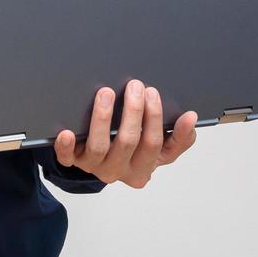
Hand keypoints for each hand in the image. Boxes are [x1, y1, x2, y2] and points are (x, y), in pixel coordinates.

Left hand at [52, 79, 197, 187]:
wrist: (102, 162)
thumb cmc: (134, 149)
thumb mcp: (160, 148)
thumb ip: (179, 137)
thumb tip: (191, 117)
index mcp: (144, 168)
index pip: (154, 145)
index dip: (155, 118)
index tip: (154, 93)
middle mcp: (120, 170)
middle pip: (128, 142)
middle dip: (133, 111)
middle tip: (135, 86)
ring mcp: (96, 167)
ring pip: (100, 146)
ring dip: (103, 118)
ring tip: (107, 93)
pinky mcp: (74, 161)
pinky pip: (68, 158)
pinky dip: (66, 146)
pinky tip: (66, 132)